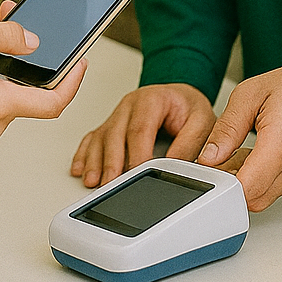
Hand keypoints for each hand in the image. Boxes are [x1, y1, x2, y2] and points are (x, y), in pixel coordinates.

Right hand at [70, 83, 215, 187]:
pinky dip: (84, 154)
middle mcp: (130, 105)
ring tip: (93, 181)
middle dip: (111, 162)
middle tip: (110, 184)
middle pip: (115, 134)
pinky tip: (80, 169)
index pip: (140, 129)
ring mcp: (117, 114)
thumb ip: (190, 143)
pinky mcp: (110, 124)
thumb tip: (175, 167)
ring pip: (101, 138)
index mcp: (151, 99)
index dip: (136, 154)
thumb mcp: (200, 120)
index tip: (137, 175)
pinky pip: (92, 138)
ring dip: (95, 161)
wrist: (180, 96)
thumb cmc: (188, 107)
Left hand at [196, 64, 281, 211]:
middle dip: (230, 183)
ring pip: (260, 198)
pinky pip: (271, 191)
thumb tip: (209, 157)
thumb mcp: (249, 95)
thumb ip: (227, 129)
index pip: (248, 186)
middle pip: (252, 198)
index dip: (223, 182)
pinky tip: (253, 157)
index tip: (212, 166)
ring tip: (241, 151)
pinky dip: (256, 180)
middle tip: (223, 156)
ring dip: (243, 181)